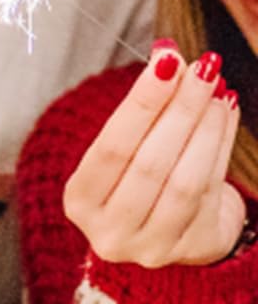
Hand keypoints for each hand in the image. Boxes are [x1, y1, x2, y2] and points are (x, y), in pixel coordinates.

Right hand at [62, 44, 244, 266]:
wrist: (165, 231)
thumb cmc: (135, 178)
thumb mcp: (123, 151)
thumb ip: (140, 111)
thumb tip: (168, 56)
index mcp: (80, 202)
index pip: (112, 148)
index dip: (141, 104)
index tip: (167, 62)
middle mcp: (110, 230)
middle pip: (150, 164)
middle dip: (180, 109)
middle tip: (202, 68)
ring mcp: (152, 246)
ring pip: (185, 180)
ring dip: (206, 128)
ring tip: (217, 89)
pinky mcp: (192, 248)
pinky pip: (211, 190)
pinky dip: (221, 146)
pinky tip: (224, 113)